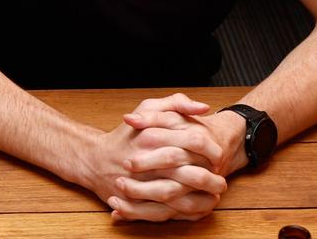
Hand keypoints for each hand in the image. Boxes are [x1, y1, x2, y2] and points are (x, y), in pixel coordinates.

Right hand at [106, 94, 229, 221]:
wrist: (95, 160)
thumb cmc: (126, 135)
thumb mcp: (146, 108)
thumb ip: (175, 103)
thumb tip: (203, 108)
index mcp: (153, 136)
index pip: (194, 141)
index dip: (212, 149)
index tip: (219, 154)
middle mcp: (148, 161)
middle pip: (191, 173)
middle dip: (211, 179)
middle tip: (221, 179)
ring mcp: (142, 185)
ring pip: (182, 197)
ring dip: (203, 198)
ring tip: (214, 194)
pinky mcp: (138, 204)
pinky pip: (169, 213)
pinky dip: (187, 212)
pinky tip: (199, 206)